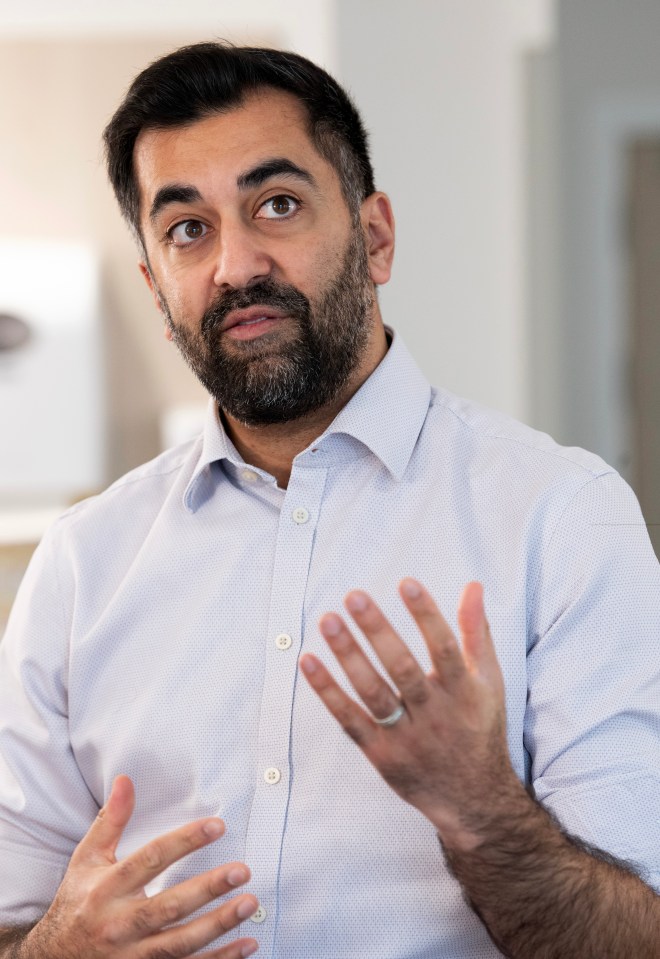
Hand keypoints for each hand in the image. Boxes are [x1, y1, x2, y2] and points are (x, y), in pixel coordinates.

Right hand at [24, 776, 258, 958]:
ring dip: (217, 926)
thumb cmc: (77, 900)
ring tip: (250, 903)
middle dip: (207, 889)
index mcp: (107, 888)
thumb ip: (109, 820)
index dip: (184, 841)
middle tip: (242, 870)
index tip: (217, 825)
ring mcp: (132, 956)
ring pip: (179, 945)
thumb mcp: (86, 858)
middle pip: (167, 907)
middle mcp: (119, 924)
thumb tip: (125, 780)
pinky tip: (246, 946)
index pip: (150, 860)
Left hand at [300, 580, 522, 848]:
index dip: (427, 615)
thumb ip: (477, 633)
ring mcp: (406, 737)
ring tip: (328, 620)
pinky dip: (327, 692)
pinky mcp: (381, 756)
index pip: (445, 648)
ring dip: (348, 656)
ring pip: (374, 693)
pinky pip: (350, 721)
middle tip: (354, 596)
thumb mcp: (489, 682)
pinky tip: (307, 661)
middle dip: (378, 631)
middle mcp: (435, 715)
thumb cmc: (479, 728)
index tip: (406, 583)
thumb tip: (473, 585)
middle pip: (403, 669)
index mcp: (464, 693)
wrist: (474, 801)